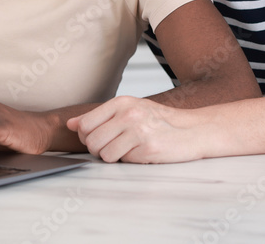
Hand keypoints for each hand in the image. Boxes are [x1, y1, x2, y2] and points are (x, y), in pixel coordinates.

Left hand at [67, 96, 203, 163]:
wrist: (193, 130)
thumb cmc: (160, 121)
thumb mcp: (129, 110)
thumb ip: (98, 117)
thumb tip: (71, 124)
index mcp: (122, 102)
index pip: (85, 124)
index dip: (86, 136)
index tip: (99, 138)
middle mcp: (128, 114)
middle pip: (91, 141)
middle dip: (98, 150)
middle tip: (114, 147)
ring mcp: (138, 131)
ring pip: (103, 154)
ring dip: (113, 157)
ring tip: (128, 149)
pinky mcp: (147, 149)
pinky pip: (122, 161)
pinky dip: (128, 161)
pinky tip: (141, 153)